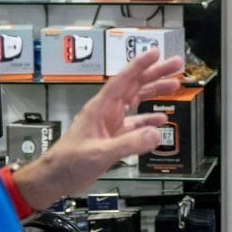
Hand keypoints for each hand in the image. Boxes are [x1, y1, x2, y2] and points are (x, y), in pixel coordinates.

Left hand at [12, 48, 182, 207]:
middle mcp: (107, 112)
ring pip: (137, 101)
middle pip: (134, 86)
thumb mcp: (99, 153)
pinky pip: (135, 124)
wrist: (56, 178)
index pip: (123, 80)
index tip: (156, 53)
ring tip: (175, 85)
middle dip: (155, 73)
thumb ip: (128, 144)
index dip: (140, 65)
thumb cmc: (68, 162)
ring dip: (155, 92)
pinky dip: (149, 120)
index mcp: (101, 108)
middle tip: (176, 64)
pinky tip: (161, 120)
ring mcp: (111, 124)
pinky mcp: (113, 138)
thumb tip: (155, 134)